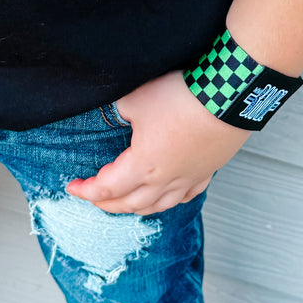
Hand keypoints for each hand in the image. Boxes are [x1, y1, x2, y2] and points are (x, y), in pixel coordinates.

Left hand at [67, 71, 249, 214]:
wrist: (230, 94)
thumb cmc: (183, 97)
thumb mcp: (135, 99)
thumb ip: (119, 111)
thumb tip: (114, 114)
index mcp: (142, 167)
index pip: (106, 188)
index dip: (86, 191)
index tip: (73, 187)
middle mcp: (165, 180)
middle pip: (130, 204)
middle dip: (106, 204)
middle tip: (93, 198)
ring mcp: (189, 178)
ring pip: (159, 206)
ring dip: (136, 208)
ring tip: (125, 204)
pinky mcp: (208, 170)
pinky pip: (185, 195)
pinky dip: (169, 200)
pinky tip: (167, 196)